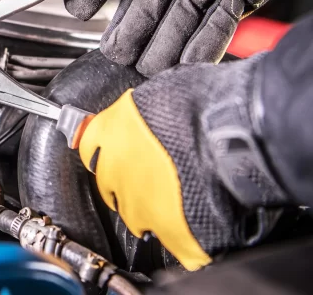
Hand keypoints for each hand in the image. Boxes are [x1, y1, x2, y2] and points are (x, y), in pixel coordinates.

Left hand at [75, 57, 289, 269]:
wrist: (242, 131)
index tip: (122, 150)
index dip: (110, 150)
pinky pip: (173, 241)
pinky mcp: (173, 235)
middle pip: (110, 185)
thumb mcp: (159, 91)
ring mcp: (141, 208)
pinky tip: (199, 217)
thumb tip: (142, 117)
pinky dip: (184, 233)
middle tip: (157, 171)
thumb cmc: (207, 102)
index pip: (90, 148)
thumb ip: (138, 113)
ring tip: (180, 193)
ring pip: (136, 215)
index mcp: (109, 134)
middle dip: (129, 180)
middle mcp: (115, 173)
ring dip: (152, 207)